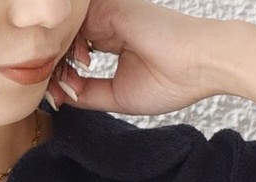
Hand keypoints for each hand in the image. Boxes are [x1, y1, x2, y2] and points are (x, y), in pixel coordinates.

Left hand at [48, 0, 221, 116]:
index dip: (61, 74)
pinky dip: (69, 44)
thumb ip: (88, 94)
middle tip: (56, 91)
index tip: (59, 98)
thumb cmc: (172, 81)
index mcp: (112, 39)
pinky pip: (76, 22)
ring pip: (67, 31)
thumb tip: (61, 96)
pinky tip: (78, 64)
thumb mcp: (118, 96)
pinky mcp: (110, 9)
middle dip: (55, 66)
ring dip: (60, 56)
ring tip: (72, 78)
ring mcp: (107, 14)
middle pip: (66, 40)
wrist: (200, 64)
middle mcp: (107, 23)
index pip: (73, 51)